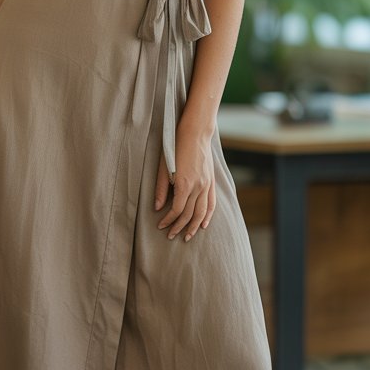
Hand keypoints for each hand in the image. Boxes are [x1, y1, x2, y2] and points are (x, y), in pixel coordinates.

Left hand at [154, 121, 216, 241]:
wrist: (196, 133)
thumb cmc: (175, 147)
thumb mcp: (163, 167)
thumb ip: (161, 188)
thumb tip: (157, 208)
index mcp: (184, 184)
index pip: (177, 210)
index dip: (169, 220)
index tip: (161, 226)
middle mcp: (198, 187)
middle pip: (189, 214)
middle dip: (179, 227)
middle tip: (171, 236)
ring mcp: (206, 185)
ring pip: (202, 212)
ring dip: (194, 226)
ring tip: (187, 236)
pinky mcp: (211, 181)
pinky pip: (211, 204)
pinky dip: (208, 216)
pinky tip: (203, 225)